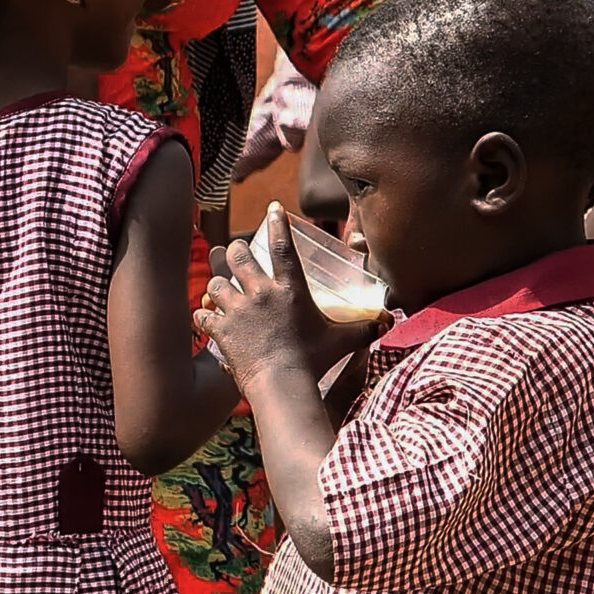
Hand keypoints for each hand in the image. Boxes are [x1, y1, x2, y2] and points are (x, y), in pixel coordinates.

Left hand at [196, 207, 372, 386]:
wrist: (281, 385)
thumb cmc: (314, 362)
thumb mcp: (343, 342)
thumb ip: (365, 329)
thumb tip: (390, 321)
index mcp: (290, 289)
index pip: (283, 247)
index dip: (276, 223)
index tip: (272, 208)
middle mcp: (261, 293)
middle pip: (239, 256)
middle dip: (235, 251)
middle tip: (237, 253)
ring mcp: (238, 310)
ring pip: (216, 283)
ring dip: (218, 284)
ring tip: (220, 289)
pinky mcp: (222, 329)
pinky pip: (203, 314)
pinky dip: (203, 315)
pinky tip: (206, 318)